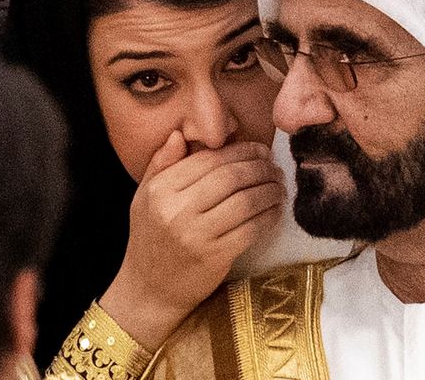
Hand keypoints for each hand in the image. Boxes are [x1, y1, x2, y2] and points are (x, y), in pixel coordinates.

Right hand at [100, 130, 284, 349]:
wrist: (148, 291)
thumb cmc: (150, 239)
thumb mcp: (145, 197)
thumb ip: (161, 163)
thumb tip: (180, 134)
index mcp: (161, 190)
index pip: (209, 160)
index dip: (241, 151)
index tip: (260, 150)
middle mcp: (176, 210)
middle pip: (231, 177)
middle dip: (260, 168)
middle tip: (274, 168)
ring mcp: (196, 235)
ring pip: (245, 201)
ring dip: (270, 191)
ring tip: (279, 186)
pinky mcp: (214, 257)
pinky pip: (251, 229)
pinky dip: (269, 217)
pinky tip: (275, 211)